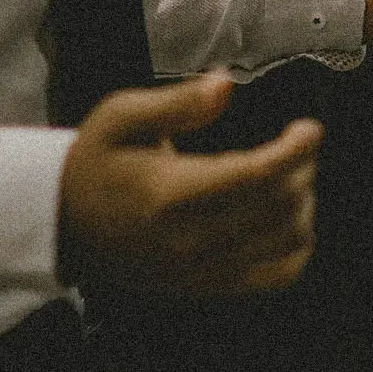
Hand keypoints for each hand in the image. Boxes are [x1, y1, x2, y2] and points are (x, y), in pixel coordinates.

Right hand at [59, 73, 322, 294]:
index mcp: (168, 194)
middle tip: (299, 145)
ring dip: (303, 205)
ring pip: (284, 242)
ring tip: (293, 176)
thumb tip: (224, 84)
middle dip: (302, 171)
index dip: (295, 151)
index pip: (255, 176)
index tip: (310, 128)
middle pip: (277, 208)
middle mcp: (188, 240)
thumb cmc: (96, 162)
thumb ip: (176, 102)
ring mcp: (199, 270)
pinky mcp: (205, 287)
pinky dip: (296, 248)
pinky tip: (290, 218)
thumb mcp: (121, 116)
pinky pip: (274, 278)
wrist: (62, 222)